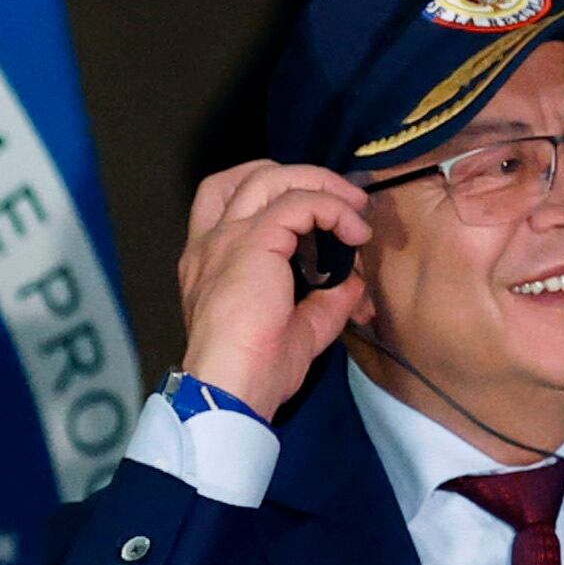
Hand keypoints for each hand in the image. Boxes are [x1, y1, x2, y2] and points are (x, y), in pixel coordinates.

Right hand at [175, 161, 373, 411]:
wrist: (233, 387)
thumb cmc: (255, 370)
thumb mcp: (299, 330)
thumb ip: (324, 301)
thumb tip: (353, 282)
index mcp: (210, 263)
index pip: (228, 201)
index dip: (275, 193)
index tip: (317, 216)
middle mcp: (211, 243)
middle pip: (249, 177)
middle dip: (301, 177)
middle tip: (342, 201)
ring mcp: (227, 238)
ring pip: (272, 177)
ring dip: (320, 185)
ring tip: (353, 209)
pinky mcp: (253, 241)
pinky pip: (299, 203)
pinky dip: (332, 209)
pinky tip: (354, 232)